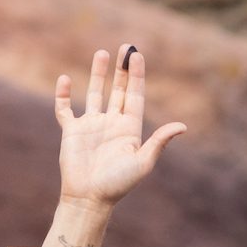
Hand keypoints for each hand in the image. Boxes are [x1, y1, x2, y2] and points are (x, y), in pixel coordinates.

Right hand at [52, 46, 185, 212]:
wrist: (89, 199)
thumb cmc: (117, 185)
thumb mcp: (142, 163)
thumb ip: (159, 142)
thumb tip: (182, 127)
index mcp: (129, 129)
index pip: (134, 96)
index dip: (136, 75)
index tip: (137, 54)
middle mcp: (111, 124)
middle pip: (118, 90)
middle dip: (122, 69)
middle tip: (126, 47)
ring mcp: (91, 127)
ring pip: (95, 94)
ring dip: (98, 74)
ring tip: (102, 53)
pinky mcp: (72, 132)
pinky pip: (65, 110)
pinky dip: (63, 95)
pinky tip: (64, 80)